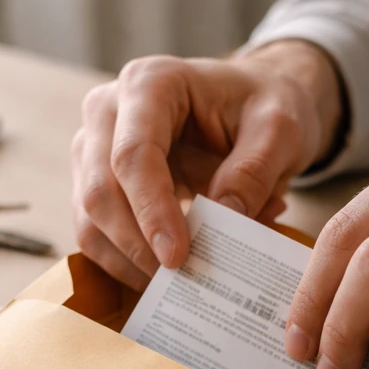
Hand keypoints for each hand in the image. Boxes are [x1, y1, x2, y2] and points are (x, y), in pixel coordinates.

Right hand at [71, 40, 343, 290]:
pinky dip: (124, 262)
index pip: (134, 155)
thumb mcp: (279, 130)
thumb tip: (224, 218)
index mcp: (149, 83)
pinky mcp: (94, 181)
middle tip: (178, 283)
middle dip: (136, 245)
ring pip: (89, 217)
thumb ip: (255, 170)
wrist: (250, 103)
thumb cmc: (262, 108)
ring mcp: (93, 147)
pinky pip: (94, 232)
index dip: (151, 211)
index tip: (178, 257)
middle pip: (101, 190)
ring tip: (175, 285)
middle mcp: (107, 110)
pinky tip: (161, 278)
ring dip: (128, 259)